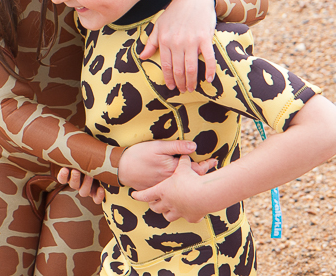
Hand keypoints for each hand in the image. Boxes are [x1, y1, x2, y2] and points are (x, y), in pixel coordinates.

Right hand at [58, 150, 215, 204]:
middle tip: (214, 168)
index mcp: (172, 169)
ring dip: (194, 181)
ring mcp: (164, 187)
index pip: (194, 169)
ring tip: (203, 178)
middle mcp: (170, 181)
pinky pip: (173, 190)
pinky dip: (182, 188)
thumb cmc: (138, 155)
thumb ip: (176, 146)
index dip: (206, 165)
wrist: (120, 168)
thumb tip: (193, 146)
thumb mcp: (157, 146)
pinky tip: (185, 186)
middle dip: (204, 174)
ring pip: (183, 186)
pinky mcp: (158, 189)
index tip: (214, 161)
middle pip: (191, 179)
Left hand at [132, 154, 208, 222]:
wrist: (203, 195)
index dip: (139, 195)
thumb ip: (182, 160)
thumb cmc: (189, 180)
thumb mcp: (183, 166)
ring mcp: (179, 212)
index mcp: (163, 191)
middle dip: (154, 206)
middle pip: (157, 208)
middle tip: (152, 203)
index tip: (134, 195)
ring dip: (167, 213)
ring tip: (168, 210)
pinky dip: (187, 215)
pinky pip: (187, 218)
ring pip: (169, 216)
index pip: (146, 194)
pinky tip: (188, 213)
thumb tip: (184, 152)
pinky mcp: (191, 217)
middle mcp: (169, 203)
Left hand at [140, 0, 215, 91]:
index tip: (171, 87)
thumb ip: (151, 42)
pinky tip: (209, 79)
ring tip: (191, 88)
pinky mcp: (205, 38)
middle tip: (183, 90)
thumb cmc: (175, 12)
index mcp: (165, 40)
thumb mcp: (159, 25)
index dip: (168, 78)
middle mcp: (177, 42)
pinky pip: (209, 58)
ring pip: (191, 67)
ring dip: (191, 81)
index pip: (165, 65)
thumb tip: (142, 57)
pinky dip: (210, 70)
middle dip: (180, 83)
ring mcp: (192, 41)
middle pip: (178, 69)